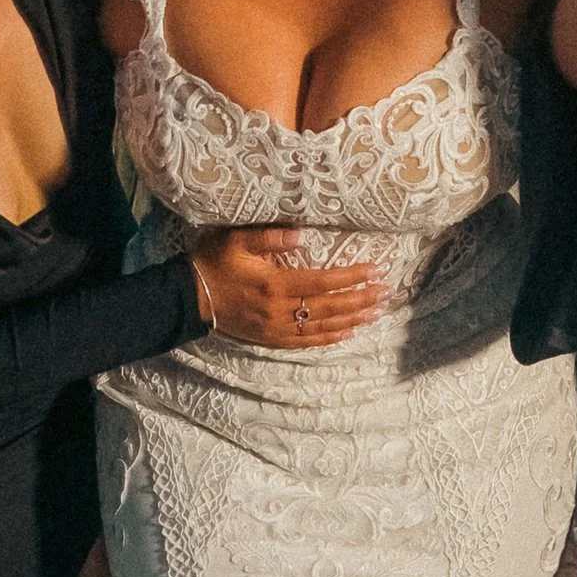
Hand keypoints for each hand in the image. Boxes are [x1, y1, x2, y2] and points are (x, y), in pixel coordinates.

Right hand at [190, 226, 390, 349]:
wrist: (190, 296)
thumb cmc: (213, 262)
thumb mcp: (236, 240)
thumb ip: (269, 237)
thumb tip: (301, 235)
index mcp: (275, 284)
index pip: (323, 281)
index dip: (351, 277)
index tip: (374, 269)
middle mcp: (280, 310)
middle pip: (329, 306)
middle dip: (360, 299)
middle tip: (385, 292)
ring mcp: (276, 328)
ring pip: (323, 327)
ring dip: (352, 320)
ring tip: (376, 313)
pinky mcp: (271, 339)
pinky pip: (307, 342)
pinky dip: (330, 338)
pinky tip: (348, 333)